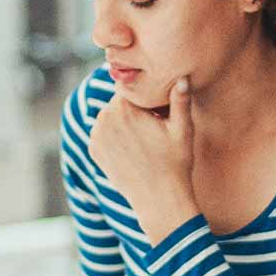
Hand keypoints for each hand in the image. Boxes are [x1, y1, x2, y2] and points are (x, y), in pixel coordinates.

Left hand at [88, 77, 198, 243]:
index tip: (160, 110)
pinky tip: (133, 149)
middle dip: (135, 109)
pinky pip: (105, 133)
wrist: (159, 200)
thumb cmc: (175, 163)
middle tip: (154, 125)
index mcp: (122, 106)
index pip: (133, 88)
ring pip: (112, 117)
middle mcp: (103, 118)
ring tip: (144, 138)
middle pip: (121, 102)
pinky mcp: (93, 151)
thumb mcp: (183, 129)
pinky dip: (116, 137)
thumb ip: (180, 99)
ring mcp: (95, 136)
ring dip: (124, 121)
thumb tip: (182, 76)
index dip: (148, 97)